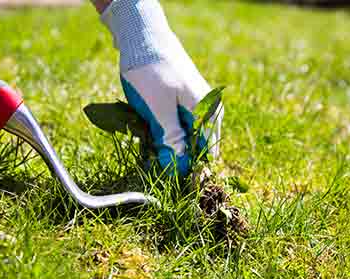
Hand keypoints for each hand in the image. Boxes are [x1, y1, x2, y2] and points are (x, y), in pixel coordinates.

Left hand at [101, 0, 222, 176]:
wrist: (141, 35)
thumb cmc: (150, 71)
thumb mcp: (158, 110)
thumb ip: (171, 141)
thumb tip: (178, 171)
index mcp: (208, 114)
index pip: (204, 155)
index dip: (185, 168)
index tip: (163, 173)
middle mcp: (208, 111)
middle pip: (194, 148)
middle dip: (172, 154)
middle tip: (148, 152)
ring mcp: (195, 106)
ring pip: (182, 139)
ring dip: (163, 143)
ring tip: (144, 132)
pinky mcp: (182, 103)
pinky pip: (175, 126)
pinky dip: (159, 131)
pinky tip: (145, 125)